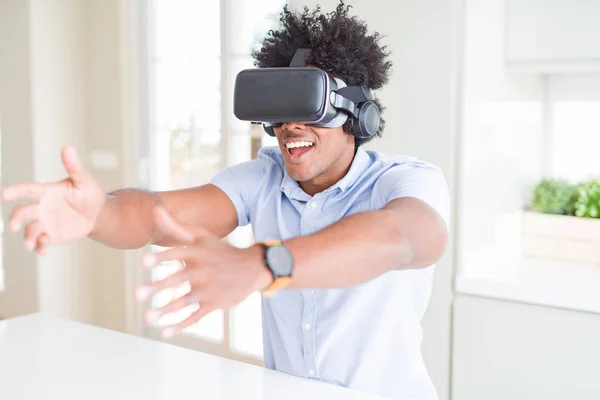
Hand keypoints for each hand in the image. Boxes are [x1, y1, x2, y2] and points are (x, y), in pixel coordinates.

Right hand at [1, 146, 105, 254]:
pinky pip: (40, 242)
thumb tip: (67, 148)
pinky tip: (43, 250)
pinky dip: (39, 247)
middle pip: (22, 212)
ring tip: (30, 244)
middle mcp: (41, 207)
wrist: (98, 214)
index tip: (4, 194)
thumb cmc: (90, 194)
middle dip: (15, 219)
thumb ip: (74, 167)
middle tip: (14, 227)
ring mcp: (45, 222)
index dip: (15, 191)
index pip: (27, 190)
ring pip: (29, 230)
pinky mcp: (51, 235)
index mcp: (47, 192)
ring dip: (27, 238)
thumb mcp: (84, 180)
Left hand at [135, 207, 271, 338]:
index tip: (143, 263)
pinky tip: (165, 332)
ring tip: (147, 317)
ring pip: (185, 301)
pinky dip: (181, 326)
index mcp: (198, 253)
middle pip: (179, 279)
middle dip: (158, 287)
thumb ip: (176, 227)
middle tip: (137, 294)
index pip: (178, 253)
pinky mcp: (214, 304)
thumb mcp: (202, 236)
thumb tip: (155, 210)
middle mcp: (203, 271)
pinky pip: (196, 316)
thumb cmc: (220, 251)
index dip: (161, 258)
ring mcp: (209, 289)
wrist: (252, 268)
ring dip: (166, 309)